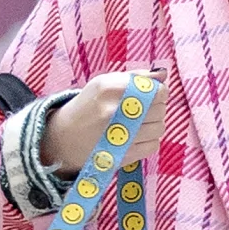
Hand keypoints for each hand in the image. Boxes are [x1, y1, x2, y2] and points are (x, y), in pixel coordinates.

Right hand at [37, 72, 170, 177]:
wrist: (64, 138)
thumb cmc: (88, 106)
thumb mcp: (105, 83)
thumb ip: (136, 77)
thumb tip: (163, 75)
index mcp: (110, 88)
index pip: (155, 90)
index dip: (158, 92)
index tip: (151, 95)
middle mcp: (115, 110)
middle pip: (160, 109)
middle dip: (156, 108)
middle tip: (142, 110)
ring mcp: (120, 134)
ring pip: (159, 127)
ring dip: (154, 125)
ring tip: (138, 123)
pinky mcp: (123, 154)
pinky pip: (153, 145)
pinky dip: (149, 140)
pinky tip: (135, 136)